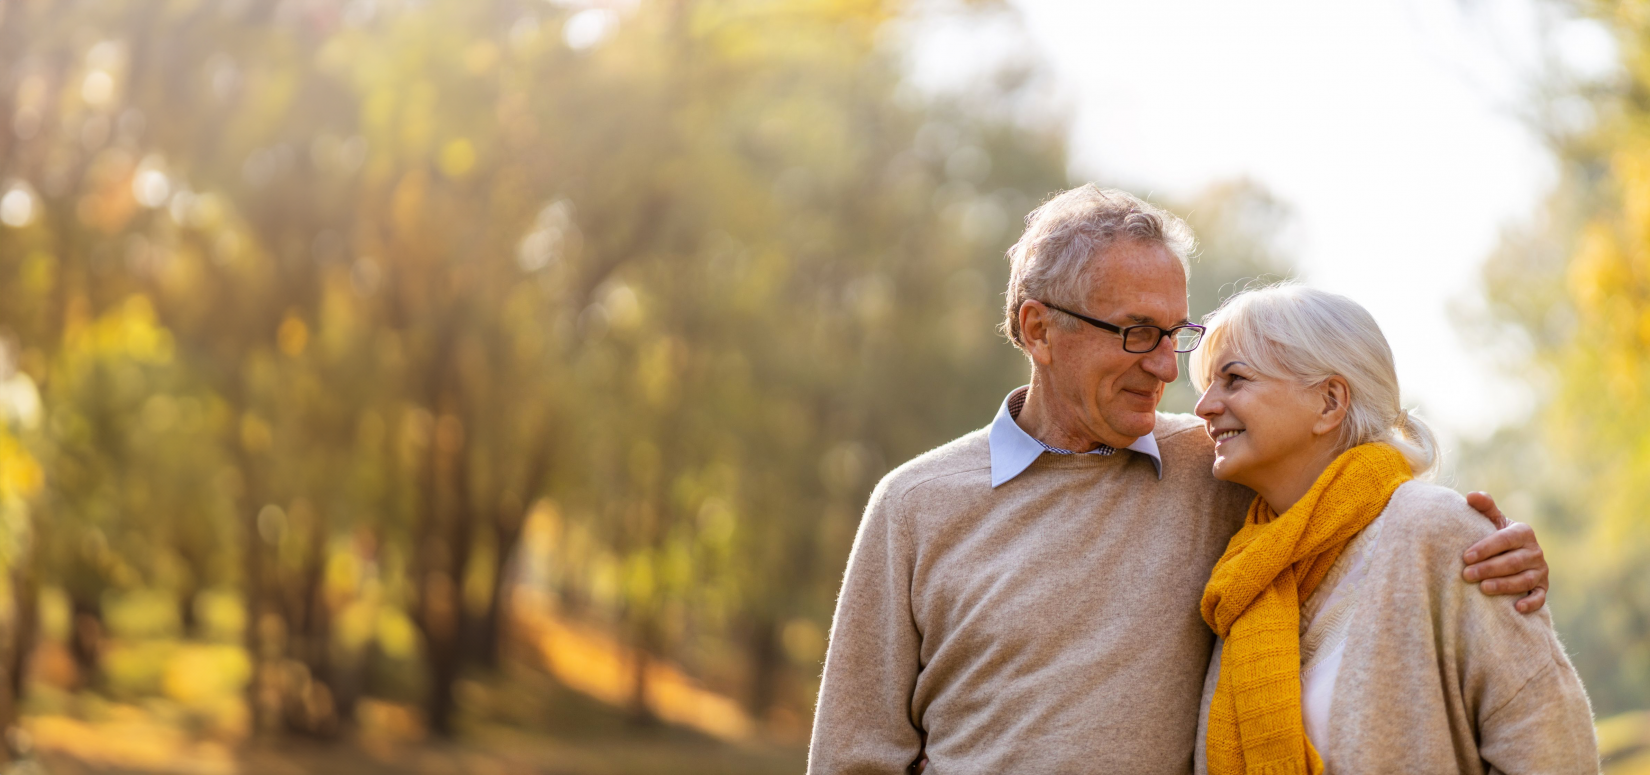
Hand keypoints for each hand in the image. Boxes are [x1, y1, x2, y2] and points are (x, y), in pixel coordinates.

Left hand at [1461, 491, 1547, 612]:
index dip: (1486, 548)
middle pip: (1513, 562)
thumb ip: (1484, 507)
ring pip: (1524, 580)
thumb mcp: (1492, 521)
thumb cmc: (1496, 537)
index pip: (1504, 540)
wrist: (1512, 556)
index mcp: (1523, 532)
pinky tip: (1516, 607)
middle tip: (1467, 575)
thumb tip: (1471, 495)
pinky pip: (1540, 597)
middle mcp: (1535, 551)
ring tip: (1483, 588)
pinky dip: (1531, 602)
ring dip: (1504, 585)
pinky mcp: (1543, 588)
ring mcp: (1541, 571)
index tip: (1465, 557)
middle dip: (1489, 568)